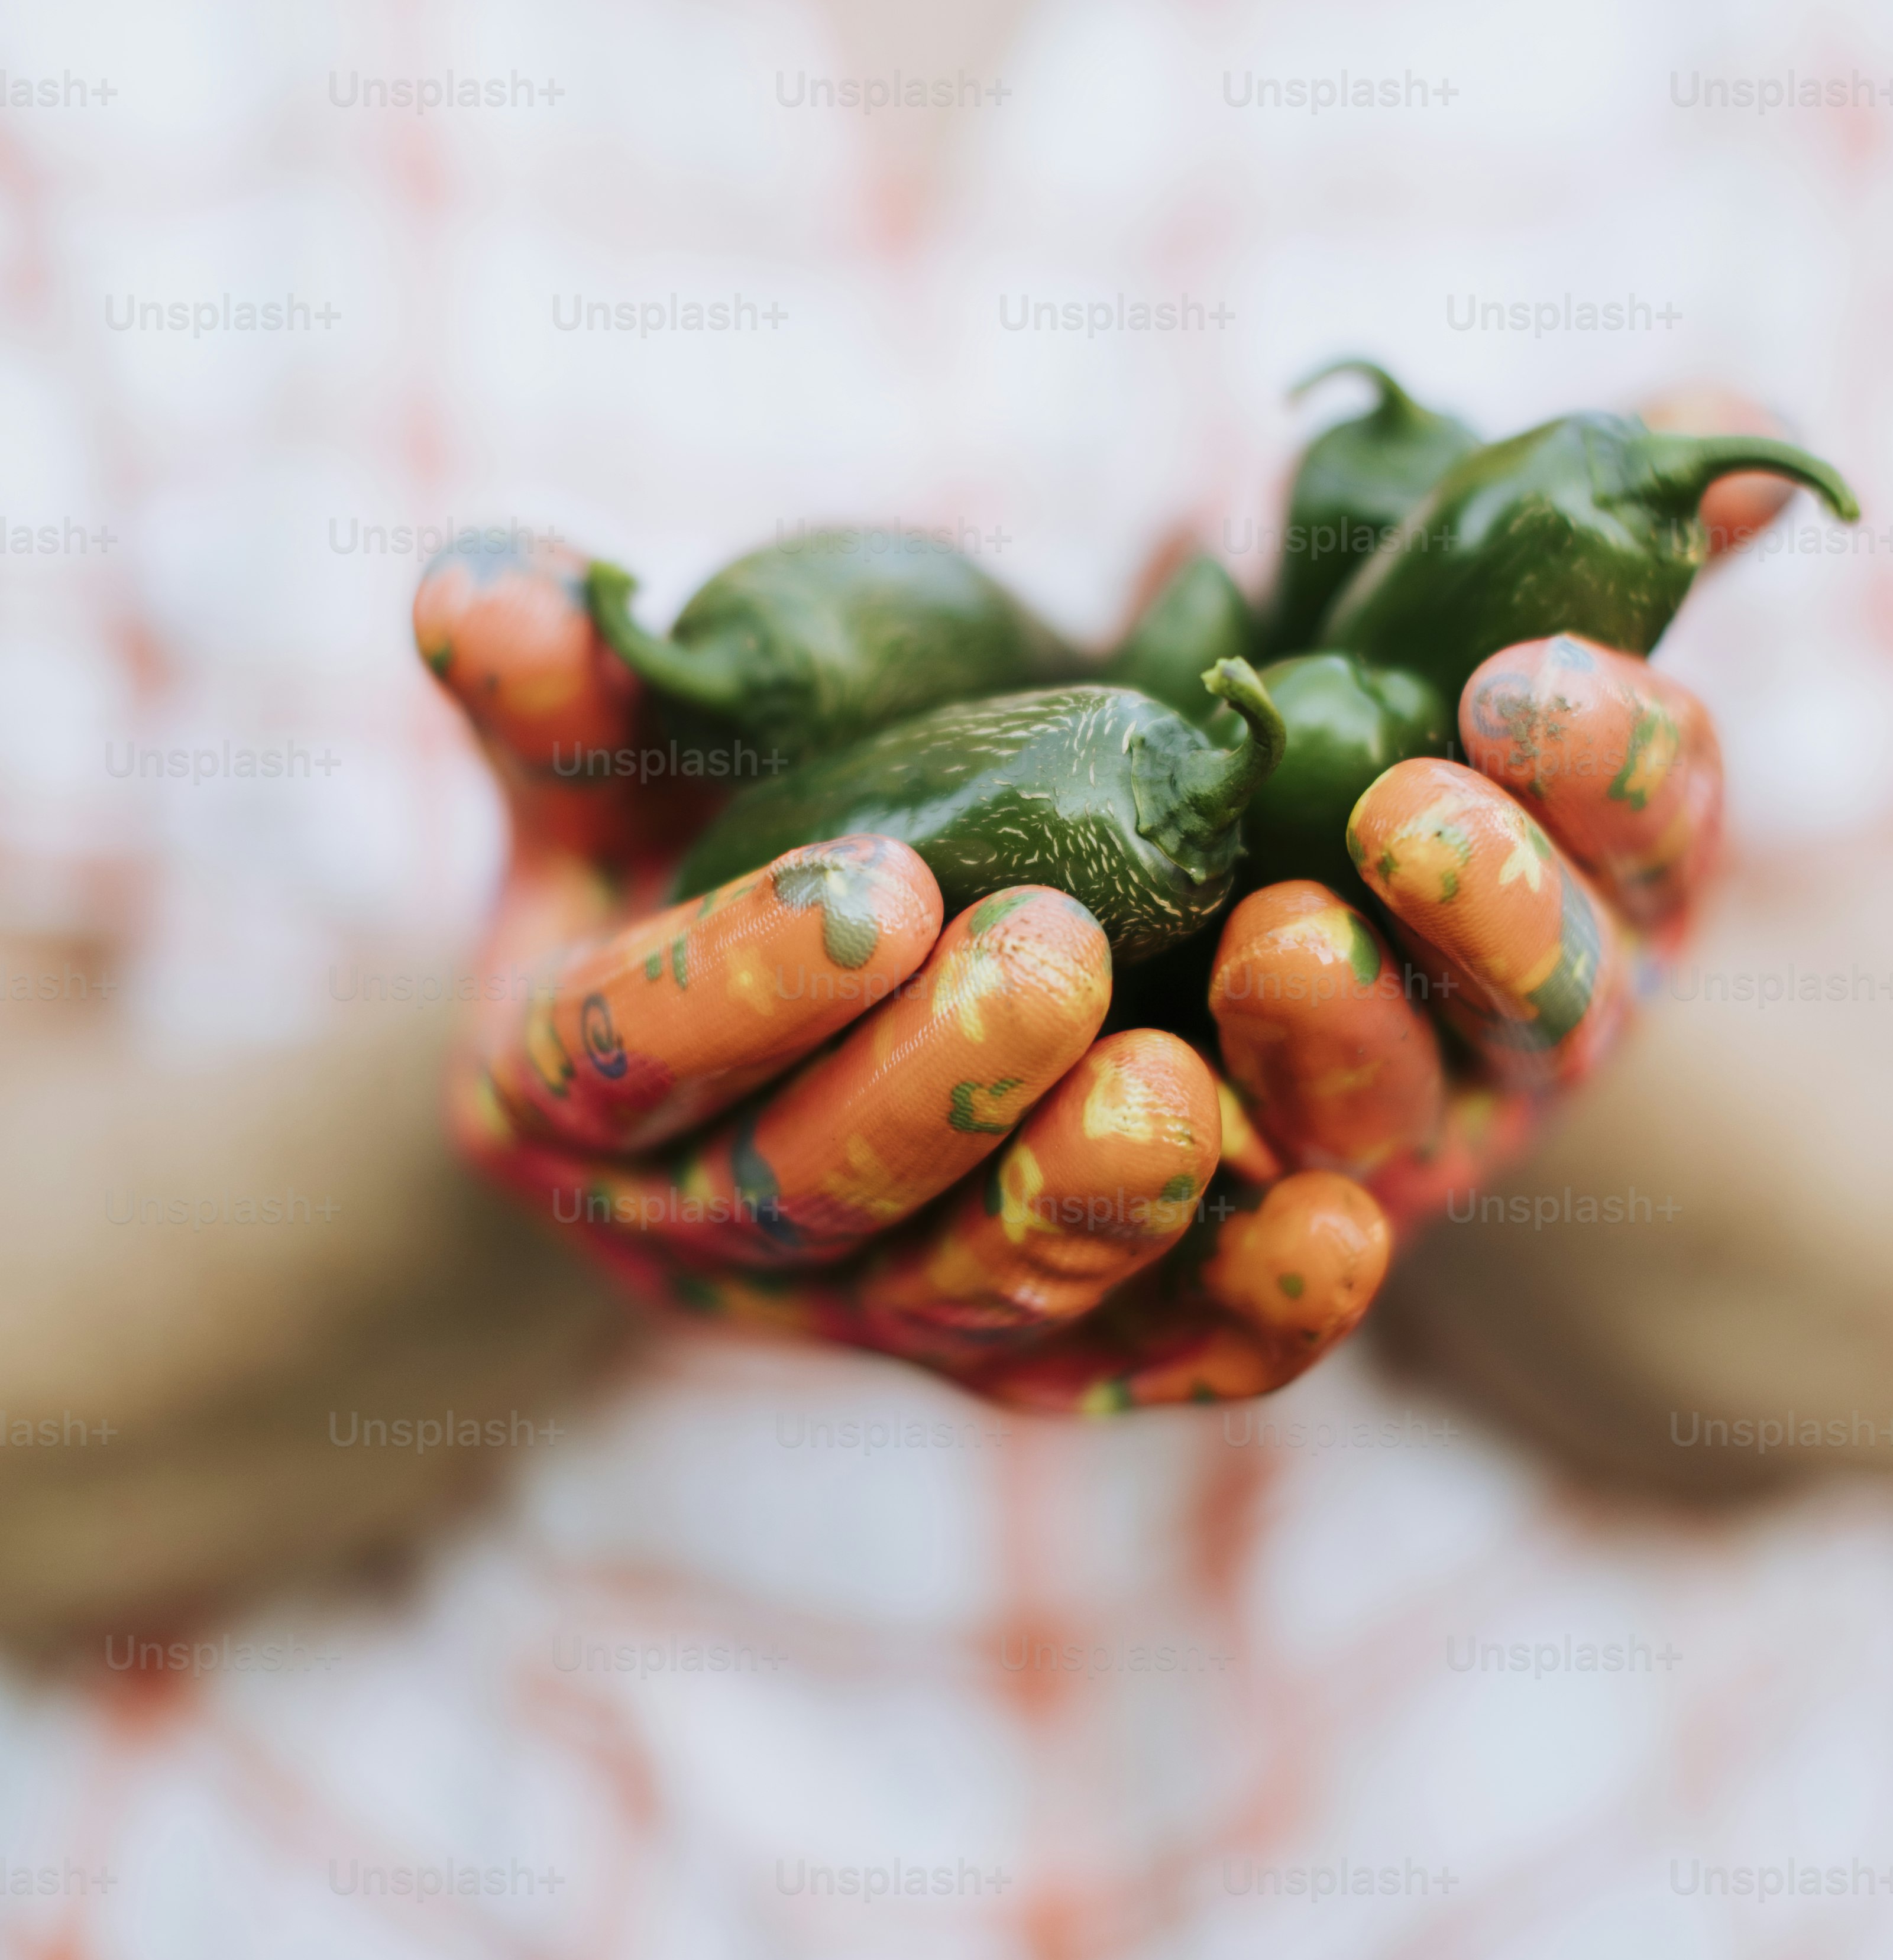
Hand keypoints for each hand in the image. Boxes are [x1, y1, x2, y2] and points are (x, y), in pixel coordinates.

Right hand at [418, 540, 1723, 1413]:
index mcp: (557, 1091)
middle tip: (1059, 953)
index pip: (620, 1057)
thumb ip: (563, 686)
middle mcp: (690, 1239)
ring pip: (962, 1304)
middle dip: (931, 1088)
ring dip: (1079, 1210)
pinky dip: (1236, 1324)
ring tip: (1189, 1090)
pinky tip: (1341, 1232)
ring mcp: (861, 1315)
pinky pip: (1128, 1370)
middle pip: (798, 1199)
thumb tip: (484, 590)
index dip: (738, 980)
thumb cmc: (717, 819)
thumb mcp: (620, 751)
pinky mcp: (1025, 1355)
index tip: (877, 879)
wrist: (832, 954)